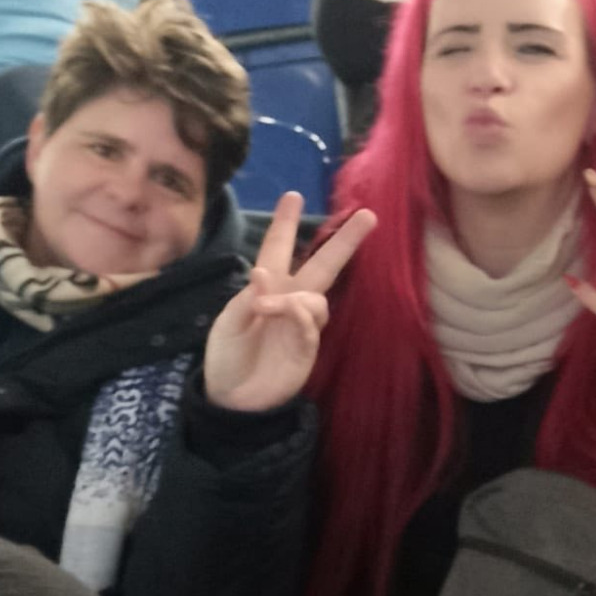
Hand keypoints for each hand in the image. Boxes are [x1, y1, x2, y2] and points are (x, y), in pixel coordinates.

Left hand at [203, 193, 376, 412]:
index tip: (293, 195)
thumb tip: (266, 273)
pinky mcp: (308, 348)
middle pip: (323, 266)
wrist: (232, 399)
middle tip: (369, 215)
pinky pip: (312, 325)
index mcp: (266, 288)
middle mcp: (289, 301)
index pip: (278, 249)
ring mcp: (302, 325)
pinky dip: (299, 315)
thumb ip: (248, 297)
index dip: (285, 224)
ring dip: (296, 298)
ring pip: (318, 298)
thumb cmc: (226, 357)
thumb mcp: (227, 322)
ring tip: (268, 309)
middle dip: (344, 241)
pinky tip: (286, 315)